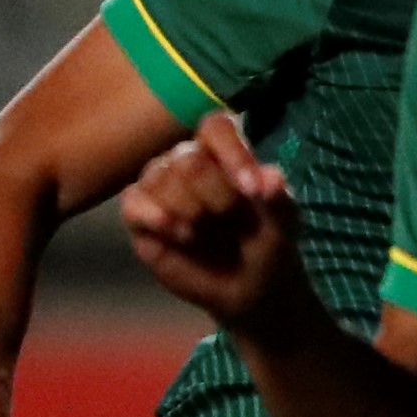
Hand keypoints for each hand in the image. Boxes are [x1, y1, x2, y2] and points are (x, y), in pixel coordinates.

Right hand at [121, 115, 315, 337]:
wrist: (247, 288)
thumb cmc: (267, 246)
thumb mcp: (284, 225)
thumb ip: (278, 200)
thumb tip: (269, 179)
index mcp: (225, 154)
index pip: (215, 128)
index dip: (231, 152)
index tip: (252, 190)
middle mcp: (189, 164)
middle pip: (187, 158)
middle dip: (212, 191)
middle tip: (227, 217)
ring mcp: (161, 189)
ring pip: (157, 176)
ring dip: (185, 206)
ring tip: (201, 232)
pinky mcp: (141, 217)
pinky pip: (131, 203)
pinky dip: (152, 216)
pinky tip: (179, 234)